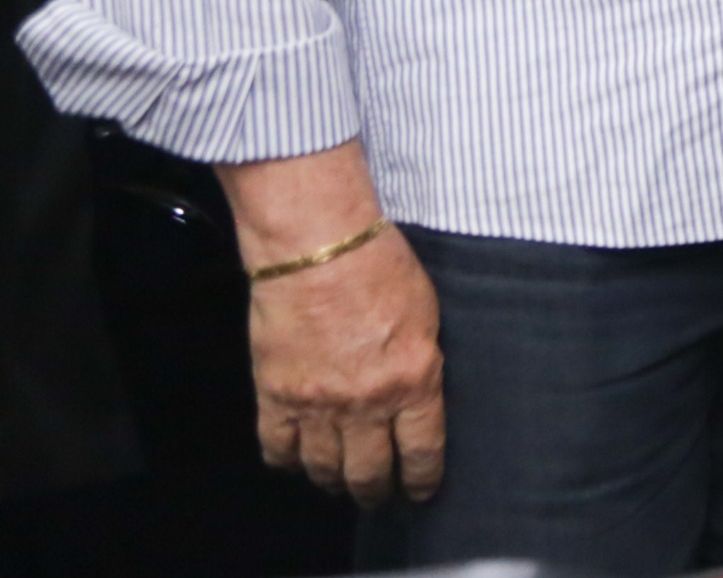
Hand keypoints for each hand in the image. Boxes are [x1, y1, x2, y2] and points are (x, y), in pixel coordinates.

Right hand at [223, 143, 442, 506]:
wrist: (318, 246)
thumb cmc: (379, 265)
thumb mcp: (428, 314)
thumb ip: (422, 363)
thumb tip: (418, 394)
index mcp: (413, 380)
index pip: (422, 452)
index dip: (421, 480)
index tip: (420, 490)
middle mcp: (366, 402)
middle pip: (369, 472)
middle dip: (376, 490)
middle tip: (378, 494)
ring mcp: (316, 404)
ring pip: (323, 469)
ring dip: (334, 480)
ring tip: (340, 481)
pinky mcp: (275, 395)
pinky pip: (277, 449)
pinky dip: (288, 461)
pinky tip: (297, 459)